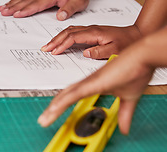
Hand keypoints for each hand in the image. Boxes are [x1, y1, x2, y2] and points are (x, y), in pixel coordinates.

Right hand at [0, 0, 89, 20]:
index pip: (37, 4)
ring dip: (12, 3)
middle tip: (4, 12)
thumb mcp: (78, 3)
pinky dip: (15, 0)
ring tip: (2, 9)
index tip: (17, 14)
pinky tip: (9, 3)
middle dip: (14, 7)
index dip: (26, 9)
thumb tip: (60, 16)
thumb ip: (69, 9)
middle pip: (26, 1)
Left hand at [38, 45, 153, 134]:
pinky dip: (64, 101)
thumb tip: (124, 129)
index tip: (53, 114)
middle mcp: (88, 83)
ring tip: (45, 118)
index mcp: (93, 85)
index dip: (62, 105)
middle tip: (43, 119)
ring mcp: (90, 82)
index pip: (73, 97)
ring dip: (55, 107)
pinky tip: (55, 108)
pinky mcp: (94, 82)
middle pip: (66, 96)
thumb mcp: (129, 99)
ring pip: (67, 96)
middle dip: (54, 108)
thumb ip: (124, 114)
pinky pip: (75, 93)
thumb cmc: (136, 71)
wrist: (143, 57)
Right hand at [41, 25, 141, 58]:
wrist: (137, 33)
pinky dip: (64, 36)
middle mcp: (90, 29)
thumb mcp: (116, 49)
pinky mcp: (91, 31)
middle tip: (45, 48)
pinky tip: (61, 41)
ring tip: (49, 45)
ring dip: (57, 38)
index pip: (73, 38)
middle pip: (67, 32)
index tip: (54, 52)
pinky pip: (73, 32)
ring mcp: (90, 29)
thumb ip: (100, 52)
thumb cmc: (128, 42)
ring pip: (69, 31)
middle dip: (54, 40)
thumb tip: (85, 53)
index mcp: (94, 33)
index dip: (62, 45)